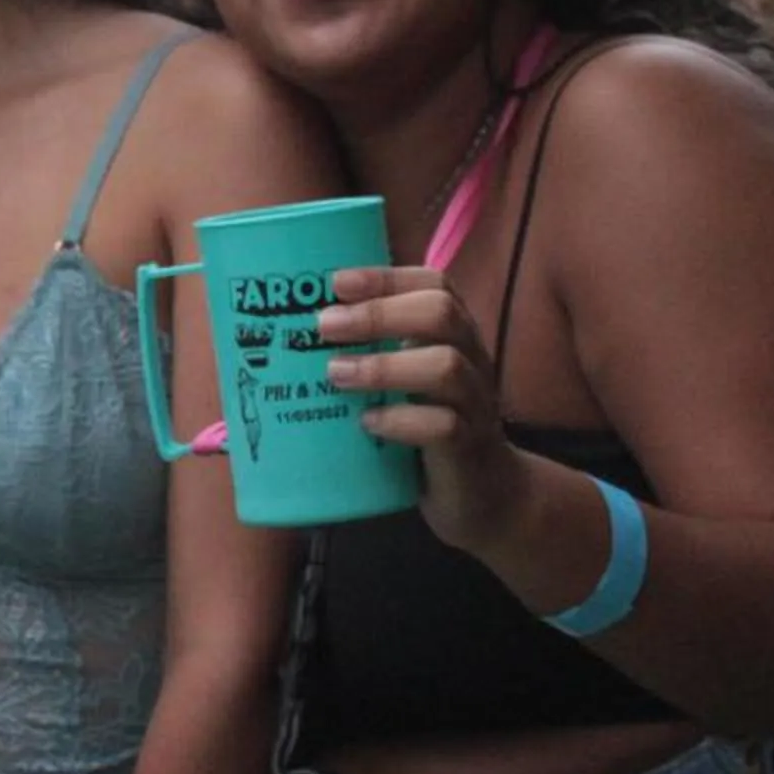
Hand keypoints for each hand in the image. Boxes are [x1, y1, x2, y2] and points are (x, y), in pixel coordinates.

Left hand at [317, 266, 533, 551]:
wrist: (484, 496)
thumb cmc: (428, 429)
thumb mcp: (403, 383)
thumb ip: (370, 356)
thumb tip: (289, 342)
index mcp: (454, 337)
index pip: (434, 285)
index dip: (387, 278)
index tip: (336, 282)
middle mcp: (472, 361)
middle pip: (442, 313)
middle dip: (379, 313)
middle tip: (325, 325)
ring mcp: (475, 404)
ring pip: (447, 366)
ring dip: (384, 366)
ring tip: (336, 373)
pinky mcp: (469, 448)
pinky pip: (445, 425)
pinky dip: (402, 421)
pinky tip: (368, 423)